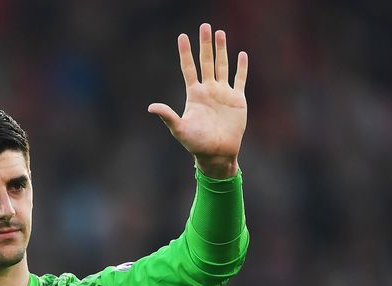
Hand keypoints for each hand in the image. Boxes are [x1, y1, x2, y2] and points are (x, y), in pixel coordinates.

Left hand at [148, 23, 247, 177]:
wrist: (217, 154)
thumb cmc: (195, 143)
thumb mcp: (179, 129)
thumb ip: (167, 116)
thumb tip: (150, 107)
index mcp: (194, 94)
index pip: (188, 68)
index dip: (185, 52)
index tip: (182, 36)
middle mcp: (208, 90)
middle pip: (206, 61)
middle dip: (205, 44)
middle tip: (204, 26)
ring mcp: (223, 93)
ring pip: (221, 66)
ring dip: (221, 50)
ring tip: (220, 33)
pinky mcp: (237, 100)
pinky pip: (239, 79)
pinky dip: (241, 67)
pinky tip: (241, 54)